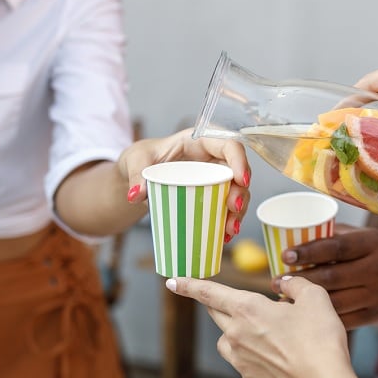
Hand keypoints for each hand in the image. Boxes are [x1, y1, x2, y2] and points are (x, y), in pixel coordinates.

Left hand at [117, 128, 250, 239]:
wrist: (138, 173)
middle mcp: (212, 158)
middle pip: (237, 172)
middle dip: (240, 192)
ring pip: (236, 191)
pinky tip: (224, 236)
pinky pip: (225, 206)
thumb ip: (137, 174)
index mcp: (198, 142)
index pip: (228, 145)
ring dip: (237, 212)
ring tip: (229, 230)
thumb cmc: (141, 158)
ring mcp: (214, 177)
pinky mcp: (211, 194)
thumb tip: (138, 195)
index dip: (240, 160)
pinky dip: (227, 221)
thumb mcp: (135, 161)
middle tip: (233, 209)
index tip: (241, 180)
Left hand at [166, 275, 350, 377]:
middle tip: (225, 300)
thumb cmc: (319, 340)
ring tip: (261, 332)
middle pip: (216, 315)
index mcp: (248, 309)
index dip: (190, 285)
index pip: (209, 293)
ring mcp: (241, 361)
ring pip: (227, 341)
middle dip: (216, 305)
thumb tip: (287, 283)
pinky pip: (243, 363)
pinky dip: (252, 356)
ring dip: (236, 333)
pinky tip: (275, 357)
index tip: (173, 281)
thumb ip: (296, 285)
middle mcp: (236, 335)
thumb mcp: (315, 299)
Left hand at [280, 225, 377, 327]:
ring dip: (305, 303)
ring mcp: (376, 295)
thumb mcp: (367, 236)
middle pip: (332, 277)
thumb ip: (336, 235)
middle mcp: (376, 269)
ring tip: (282, 300)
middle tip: (275, 282)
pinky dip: (320, 319)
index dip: (309, 251)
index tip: (285, 255)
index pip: (336, 247)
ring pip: (335, 301)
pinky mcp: (374, 316)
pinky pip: (343, 319)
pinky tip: (302, 316)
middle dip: (300, 281)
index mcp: (372, 244)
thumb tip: (296, 234)